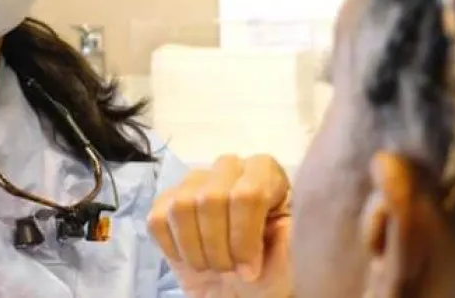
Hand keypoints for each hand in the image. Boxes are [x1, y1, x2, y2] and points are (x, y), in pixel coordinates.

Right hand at [148, 154, 292, 297]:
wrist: (243, 294)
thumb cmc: (273, 274)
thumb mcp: (296, 257)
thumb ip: (297, 231)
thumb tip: (291, 214)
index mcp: (266, 174)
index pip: (248, 193)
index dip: (244, 238)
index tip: (251, 270)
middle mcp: (230, 169)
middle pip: (211, 197)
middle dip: (219, 247)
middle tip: (231, 271)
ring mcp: (195, 182)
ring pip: (181, 206)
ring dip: (196, 250)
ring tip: (212, 266)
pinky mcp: (166, 202)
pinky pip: (157, 219)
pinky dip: (174, 248)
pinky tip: (191, 258)